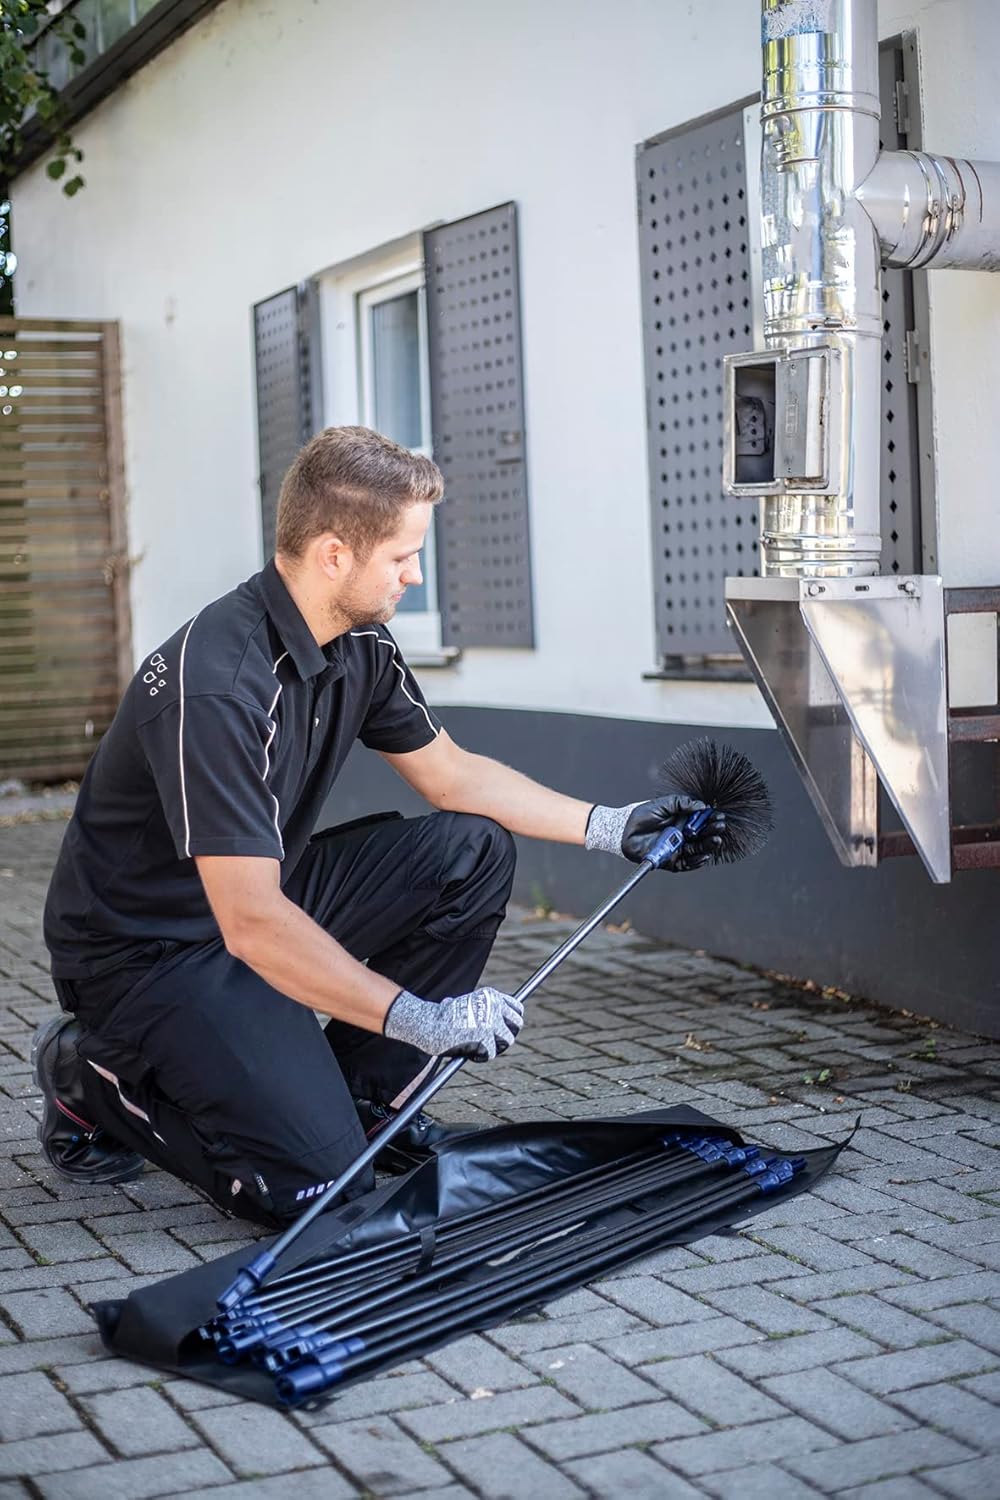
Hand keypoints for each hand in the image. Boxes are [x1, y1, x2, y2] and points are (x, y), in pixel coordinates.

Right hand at [384, 986, 523, 1061]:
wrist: (429, 1023)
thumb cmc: (441, 1016)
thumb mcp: (465, 1004)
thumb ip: (482, 1010)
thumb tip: (498, 1024)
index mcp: (491, 995)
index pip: (516, 1007)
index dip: (514, 1019)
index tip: (510, 1027)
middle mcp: (495, 1007)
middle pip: (517, 1024)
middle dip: (508, 1034)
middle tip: (496, 1042)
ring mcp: (492, 1023)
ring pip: (507, 1040)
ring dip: (495, 1046)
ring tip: (478, 1047)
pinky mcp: (486, 1039)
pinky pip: (492, 1053)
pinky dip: (481, 1056)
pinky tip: (469, 1053)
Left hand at [585, 795, 724, 870]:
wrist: (623, 829)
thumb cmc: (641, 815)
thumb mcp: (663, 803)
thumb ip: (682, 803)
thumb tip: (701, 806)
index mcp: (681, 821)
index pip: (701, 822)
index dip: (711, 820)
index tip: (719, 816)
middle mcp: (681, 835)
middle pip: (702, 836)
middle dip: (712, 832)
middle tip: (720, 827)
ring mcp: (676, 848)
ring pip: (697, 850)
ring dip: (708, 846)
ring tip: (716, 840)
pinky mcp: (670, 861)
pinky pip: (686, 864)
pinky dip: (696, 861)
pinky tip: (704, 855)